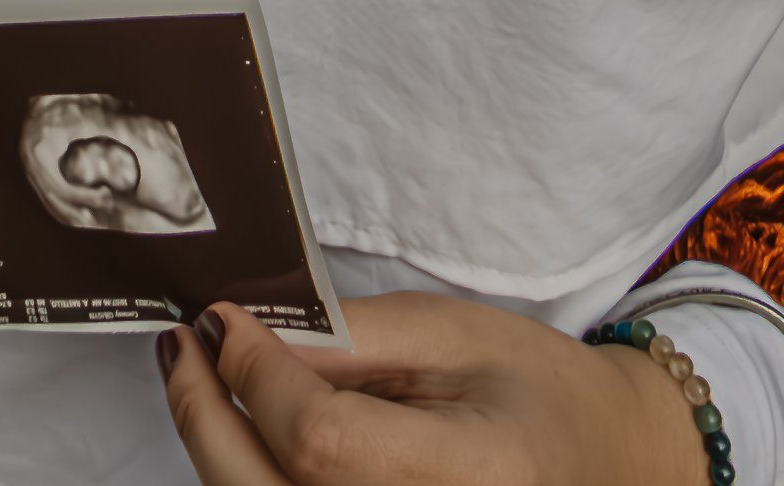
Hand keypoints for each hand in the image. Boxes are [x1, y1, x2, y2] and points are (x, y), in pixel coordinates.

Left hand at [160, 296, 706, 485]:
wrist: (601, 465)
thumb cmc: (537, 391)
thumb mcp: (453, 335)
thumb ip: (349, 338)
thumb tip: (244, 331)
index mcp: (467, 478)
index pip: (320, 442)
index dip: (256, 375)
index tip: (221, 315)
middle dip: (205, 417)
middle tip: (181, 346)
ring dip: (216, 450)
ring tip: (202, 378)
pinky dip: (250, 480)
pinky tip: (242, 430)